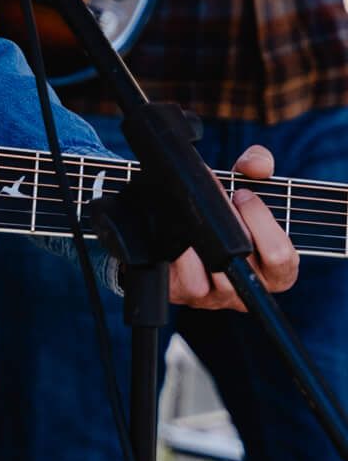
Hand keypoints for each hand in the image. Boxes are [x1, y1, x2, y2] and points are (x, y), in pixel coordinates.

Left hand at [168, 147, 298, 310]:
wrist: (178, 225)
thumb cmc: (224, 212)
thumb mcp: (243, 184)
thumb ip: (257, 165)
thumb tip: (258, 164)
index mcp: (275, 268)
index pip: (282, 257)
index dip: (262, 221)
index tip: (243, 194)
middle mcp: (250, 287)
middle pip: (248, 266)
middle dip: (232, 225)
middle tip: (220, 202)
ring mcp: (219, 296)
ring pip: (218, 275)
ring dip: (205, 238)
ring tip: (197, 215)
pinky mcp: (189, 295)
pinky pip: (190, 281)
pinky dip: (183, 254)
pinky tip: (180, 236)